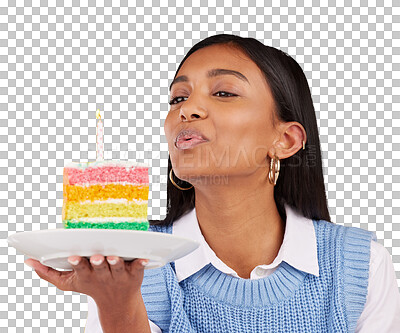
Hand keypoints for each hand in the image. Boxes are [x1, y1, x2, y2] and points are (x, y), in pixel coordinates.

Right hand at [24, 255, 148, 306]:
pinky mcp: (134, 274)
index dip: (77, 263)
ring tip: (114, 257)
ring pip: (117, 268)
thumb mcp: (69, 282)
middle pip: (99, 268)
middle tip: (94, 257)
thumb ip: (48, 273)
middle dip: (96, 263)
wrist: (117, 303)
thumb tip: (29, 260)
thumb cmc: (91, 286)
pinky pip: (138, 268)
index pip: (80, 269)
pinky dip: (141, 264)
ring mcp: (119, 275)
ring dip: (115, 263)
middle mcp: (103, 276)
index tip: (73, 257)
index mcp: (87, 276)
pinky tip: (143, 258)